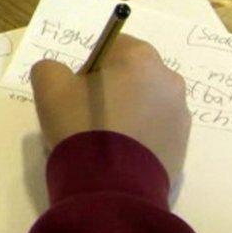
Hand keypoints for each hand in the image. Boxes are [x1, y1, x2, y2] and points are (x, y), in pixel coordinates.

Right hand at [30, 34, 190, 183]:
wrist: (110, 185)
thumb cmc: (82, 125)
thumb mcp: (49, 88)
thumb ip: (50, 68)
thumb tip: (59, 73)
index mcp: (141, 58)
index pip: (113, 47)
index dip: (91, 67)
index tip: (78, 91)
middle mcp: (168, 80)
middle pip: (132, 75)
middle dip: (112, 89)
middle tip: (87, 115)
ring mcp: (180, 114)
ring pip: (145, 103)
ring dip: (127, 113)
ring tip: (103, 139)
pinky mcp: (182, 145)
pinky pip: (155, 130)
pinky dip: (139, 136)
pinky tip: (118, 154)